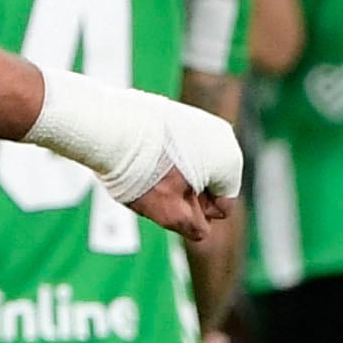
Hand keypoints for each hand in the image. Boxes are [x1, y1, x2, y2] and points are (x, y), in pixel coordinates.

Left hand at [24, 72, 241, 242]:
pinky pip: (178, 147)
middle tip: (156, 188)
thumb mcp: (169, 213)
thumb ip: (193, 227)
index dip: (195, 213)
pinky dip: (164, 156)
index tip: (170, 201)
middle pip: (207, 185)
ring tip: (147, 171)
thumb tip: (202, 230)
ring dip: (174, 175)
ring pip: (192, 166)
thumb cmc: (143, 172)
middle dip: (185, 193)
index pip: (222, 207)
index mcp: (231, 162)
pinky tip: (143, 156)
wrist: (111, 128)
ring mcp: (202, 120)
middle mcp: (224, 137)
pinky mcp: (179, 112)